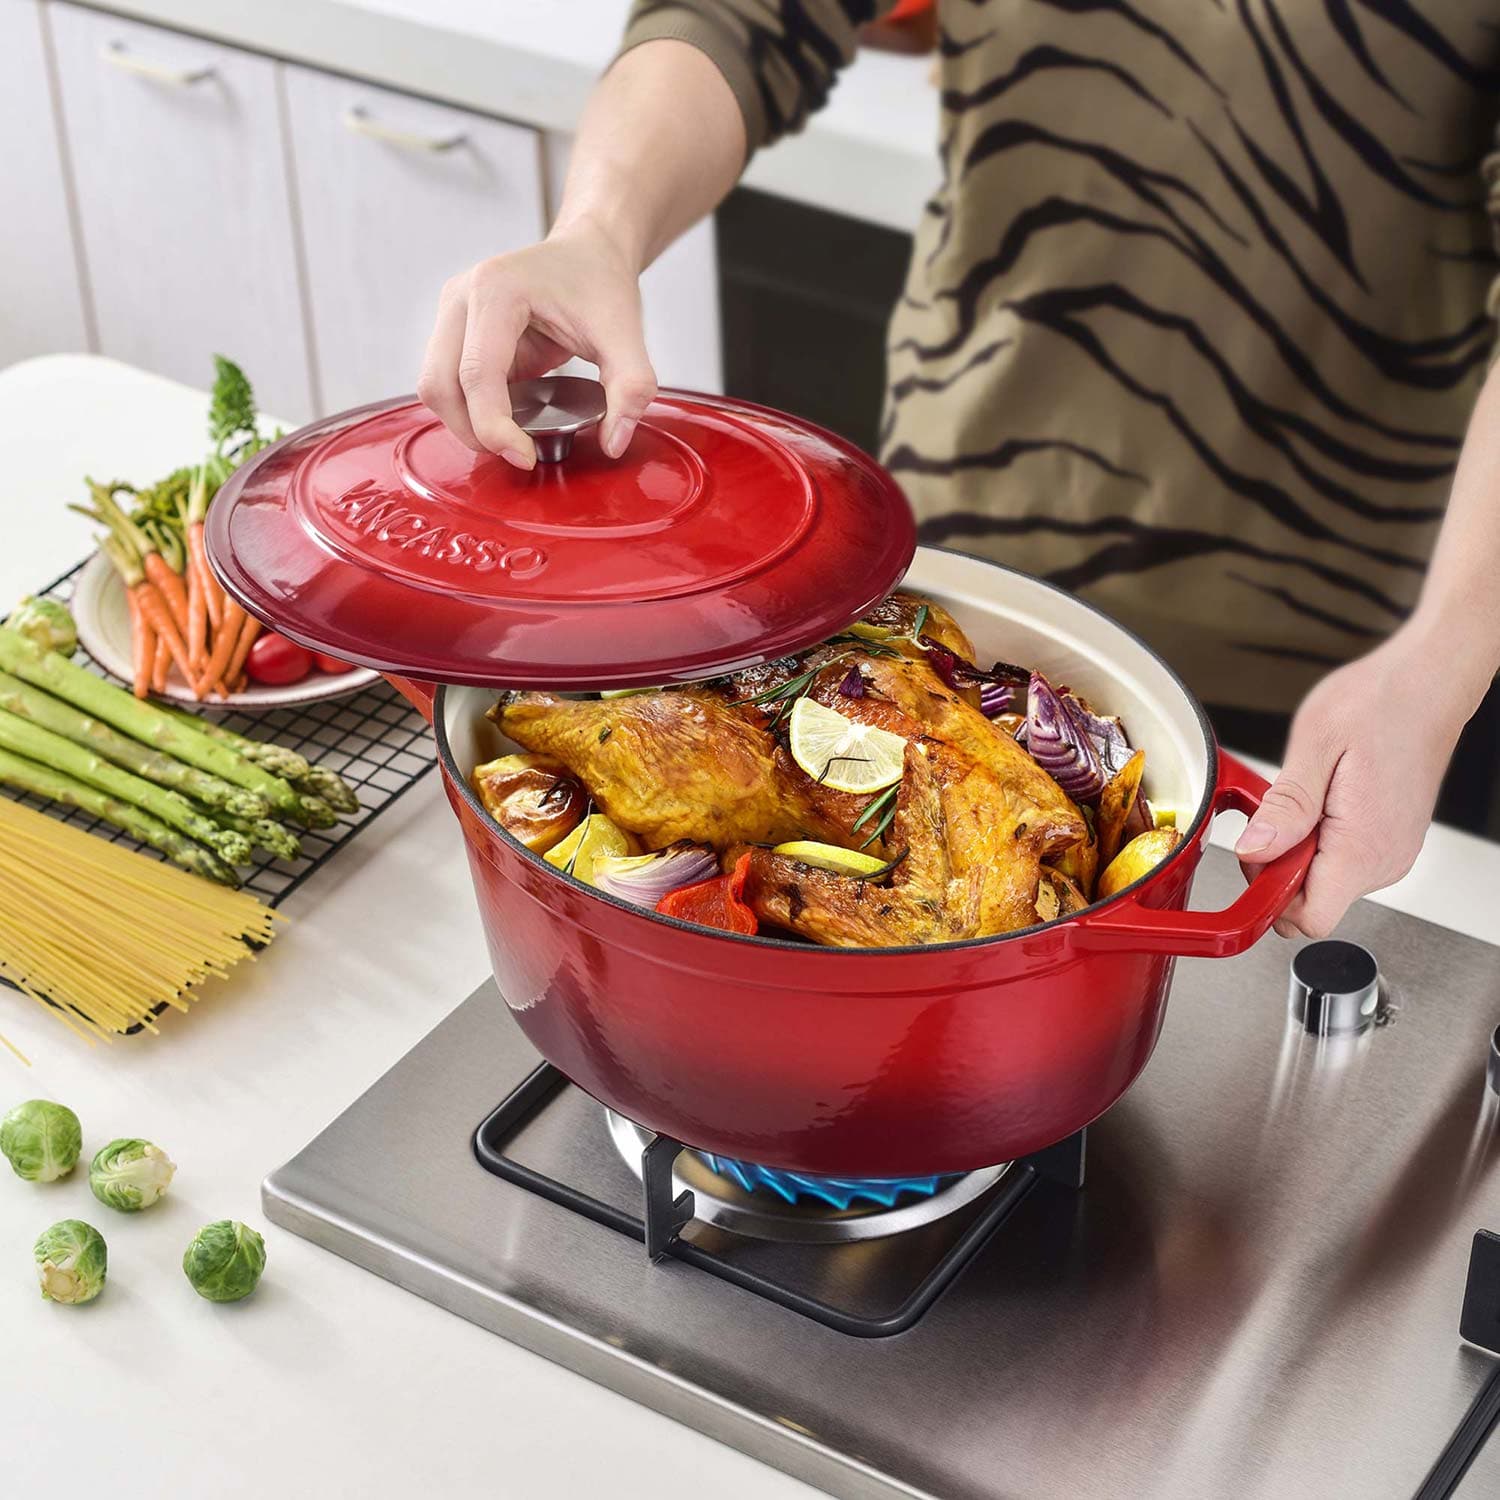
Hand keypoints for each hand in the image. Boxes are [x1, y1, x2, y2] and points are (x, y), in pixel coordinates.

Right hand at [417, 220, 655, 467]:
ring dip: (467, 424)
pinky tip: (509, 419)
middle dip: (474, 432)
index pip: (476, 375)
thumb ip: (630, 388)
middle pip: (440, 386)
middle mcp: (461, 297)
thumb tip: (614, 443)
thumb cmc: (600, 282)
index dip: (494, 428)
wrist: (589, 253)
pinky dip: (472, 411)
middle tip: (518, 452)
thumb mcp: (626, 335)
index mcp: (495, 290)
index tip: (525, 457)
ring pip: (436, 389)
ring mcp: (452, 314)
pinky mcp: (456, 333)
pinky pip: (449, 384)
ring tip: (513, 437)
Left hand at [1233, 633, 1465, 937]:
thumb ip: (1284, 809)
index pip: (1309, 919)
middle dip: (1277, 869)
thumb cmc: (1378, 704)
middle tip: (1276, 816)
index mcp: (1362, 847)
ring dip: (1297, 851)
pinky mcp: (1389, 842)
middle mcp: (1383, 861)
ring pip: (1323, 883)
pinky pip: (1340, 862)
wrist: (1426, 684)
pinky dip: (1318, 841)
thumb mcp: (1315, 747)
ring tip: (1305, 799)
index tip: (1255, 858)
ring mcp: (1390, 854)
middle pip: (1310, 903)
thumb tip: (1253, 851)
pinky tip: (1321, 802)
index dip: (1268, 897)